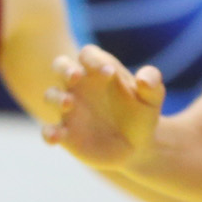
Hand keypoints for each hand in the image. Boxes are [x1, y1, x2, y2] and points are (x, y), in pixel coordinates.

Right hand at [41, 45, 163, 166]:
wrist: (137, 147)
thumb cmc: (141, 114)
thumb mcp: (152, 98)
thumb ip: (152, 83)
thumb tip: (144, 80)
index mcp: (98, 70)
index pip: (88, 55)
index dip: (95, 60)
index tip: (110, 73)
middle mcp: (78, 86)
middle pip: (60, 66)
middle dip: (65, 68)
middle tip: (76, 76)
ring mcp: (69, 109)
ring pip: (51, 95)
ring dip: (57, 98)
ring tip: (70, 104)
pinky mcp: (65, 133)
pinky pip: (49, 130)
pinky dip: (49, 133)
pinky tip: (55, 138)